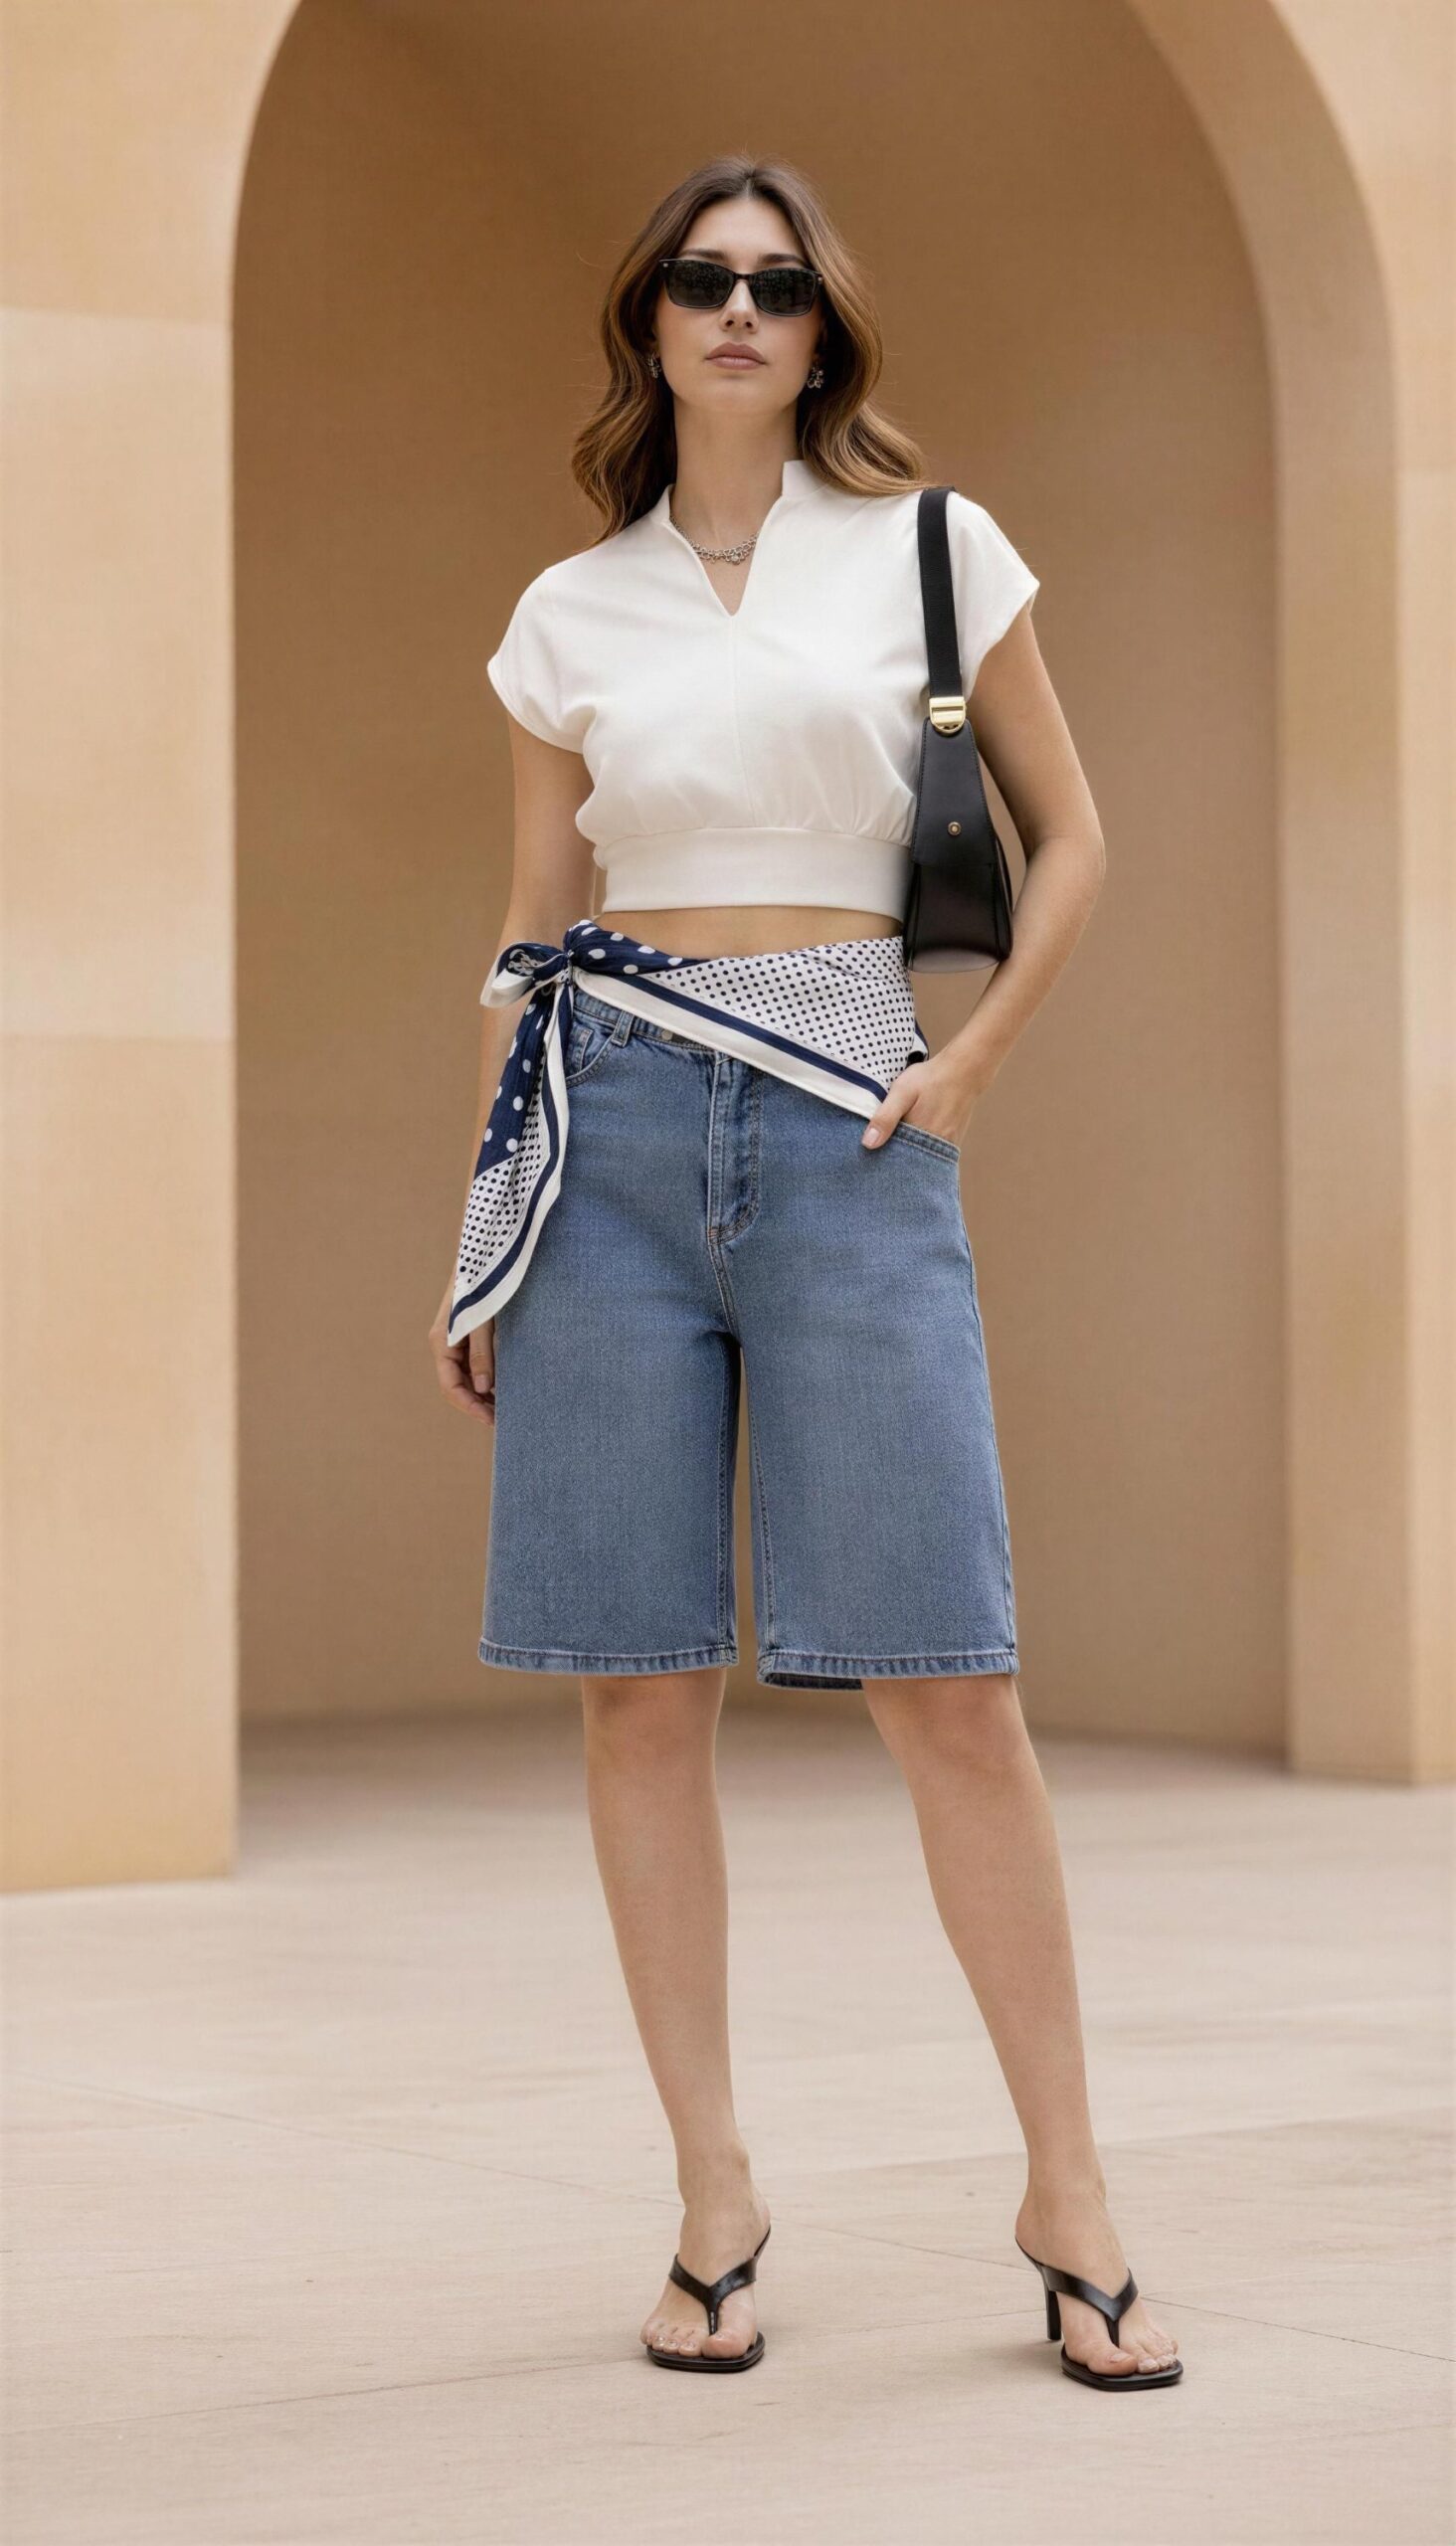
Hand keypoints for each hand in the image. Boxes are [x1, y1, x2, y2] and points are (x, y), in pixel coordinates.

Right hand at [429, 1277, 495, 1423]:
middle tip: (503, 1419)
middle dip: (476, 1404)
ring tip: (504, 1407)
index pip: (451, 1386)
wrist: (484, 1252)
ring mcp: (455, 1339)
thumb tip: (484, 1388)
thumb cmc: (482, 1283)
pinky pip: (472, 1363)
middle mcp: (445, 1343)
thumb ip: (483, 1353)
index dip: (470, 1406)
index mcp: (442, 1342)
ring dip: (481, 1393)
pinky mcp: (467, 1333)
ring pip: (465, 1376)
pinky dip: (485, 1378)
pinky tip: (501, 1386)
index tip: (491, 1420)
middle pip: (456, 1385)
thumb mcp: (483, 1319)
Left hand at [860, 1057, 977, 1152]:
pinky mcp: (953, 1141)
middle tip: (883, 1147)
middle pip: (908, 1162)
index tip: (871, 1154)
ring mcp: (946, 1145)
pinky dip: (922, 1149)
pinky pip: (934, 1153)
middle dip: (894, 1158)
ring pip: (921, 1158)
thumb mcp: (902, 1092)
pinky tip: (915, 1138)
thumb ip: (885, 1117)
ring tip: (898, 1142)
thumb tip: (868, 1144)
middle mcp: (935, 1146)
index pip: (893, 1158)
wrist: (964, 1070)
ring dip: (909, 1154)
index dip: (881, 1157)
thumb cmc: (931, 1078)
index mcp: (918, 1135)